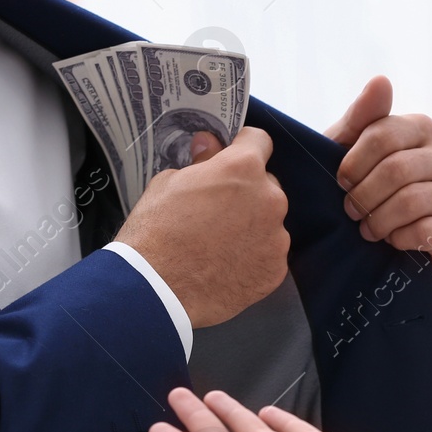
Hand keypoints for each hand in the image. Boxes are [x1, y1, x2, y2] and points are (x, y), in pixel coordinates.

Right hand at [113, 127, 288, 328]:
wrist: (155, 289)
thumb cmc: (156, 231)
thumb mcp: (170, 183)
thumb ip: (201, 162)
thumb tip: (210, 145)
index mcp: (243, 168)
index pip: (259, 141)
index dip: (243, 146)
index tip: (231, 156)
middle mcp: (269, 199)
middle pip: (266, 185)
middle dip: (246, 191)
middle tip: (217, 210)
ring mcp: (276, 237)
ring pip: (269, 222)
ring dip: (251, 226)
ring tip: (218, 244)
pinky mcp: (276, 269)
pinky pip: (268, 254)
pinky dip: (252, 256)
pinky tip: (226, 265)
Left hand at [326, 77, 431, 273]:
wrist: (384, 241)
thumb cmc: (365, 187)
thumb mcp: (349, 151)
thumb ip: (362, 116)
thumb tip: (381, 80)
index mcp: (422, 127)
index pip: (382, 135)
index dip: (353, 164)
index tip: (341, 183)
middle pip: (396, 170)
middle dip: (363, 197)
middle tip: (352, 212)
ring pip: (411, 201)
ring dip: (379, 221)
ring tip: (369, 229)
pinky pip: (426, 229)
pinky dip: (400, 239)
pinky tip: (395, 240)